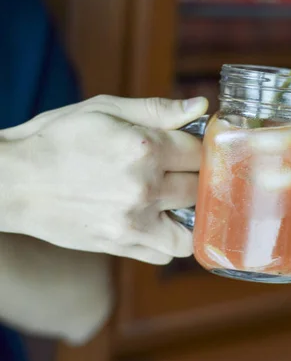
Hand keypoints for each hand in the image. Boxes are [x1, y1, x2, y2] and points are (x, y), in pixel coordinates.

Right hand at [1, 95, 207, 264]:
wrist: (11, 180)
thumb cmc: (56, 138)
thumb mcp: (104, 109)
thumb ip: (157, 110)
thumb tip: (202, 106)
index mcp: (144, 147)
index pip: (199, 151)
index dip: (197, 148)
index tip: (187, 148)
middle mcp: (145, 186)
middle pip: (200, 187)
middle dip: (196, 178)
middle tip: (180, 172)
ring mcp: (134, 220)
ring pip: (193, 226)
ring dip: (191, 214)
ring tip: (175, 201)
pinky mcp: (121, 245)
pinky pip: (166, 254)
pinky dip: (169, 241)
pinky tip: (158, 222)